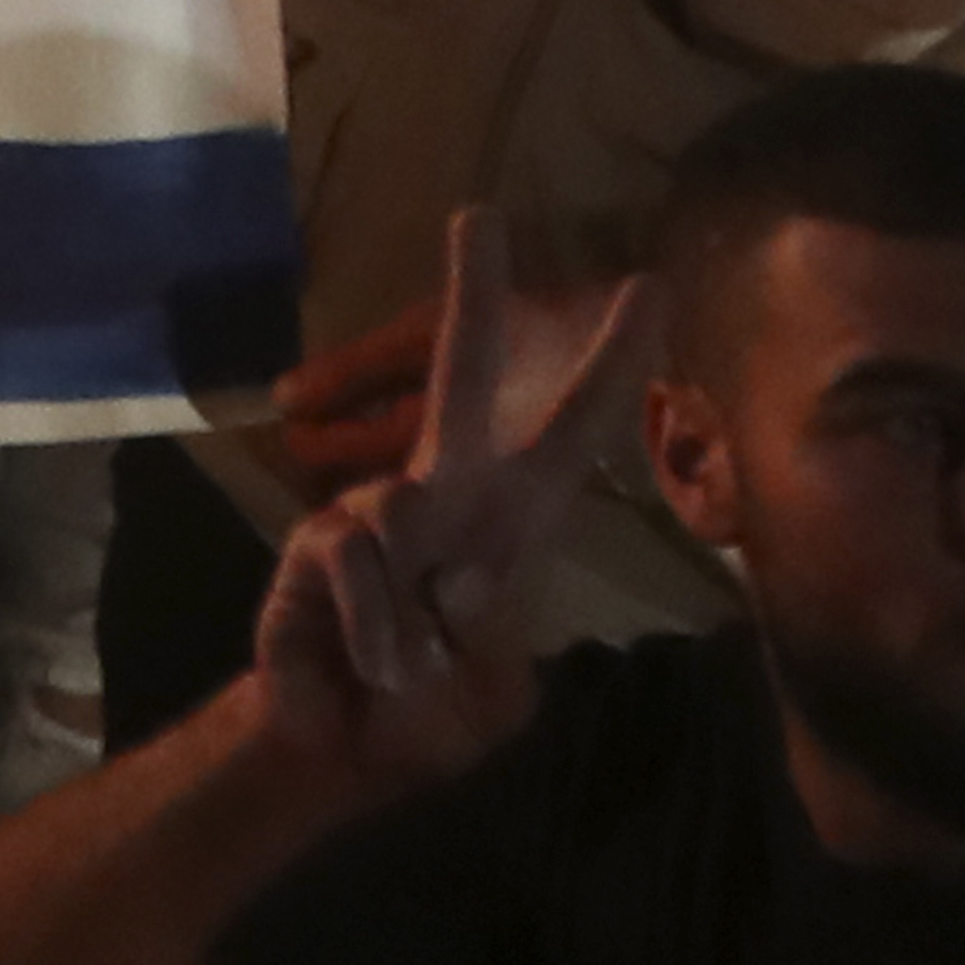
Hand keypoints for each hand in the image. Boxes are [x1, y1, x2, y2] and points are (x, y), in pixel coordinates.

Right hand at [250, 211, 652, 780]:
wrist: (339, 753)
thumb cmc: (431, 715)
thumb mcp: (495, 685)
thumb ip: (487, 625)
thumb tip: (448, 571)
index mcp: (508, 523)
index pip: (569, 436)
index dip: (610, 368)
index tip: (649, 288)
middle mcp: (442, 496)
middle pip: (460, 379)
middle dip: (474, 294)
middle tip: (482, 211)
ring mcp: (372, 513)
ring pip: (403, 517)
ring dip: (412, 619)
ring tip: (408, 669)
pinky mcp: (314, 543)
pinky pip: (357, 563)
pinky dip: (373, 628)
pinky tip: (369, 661)